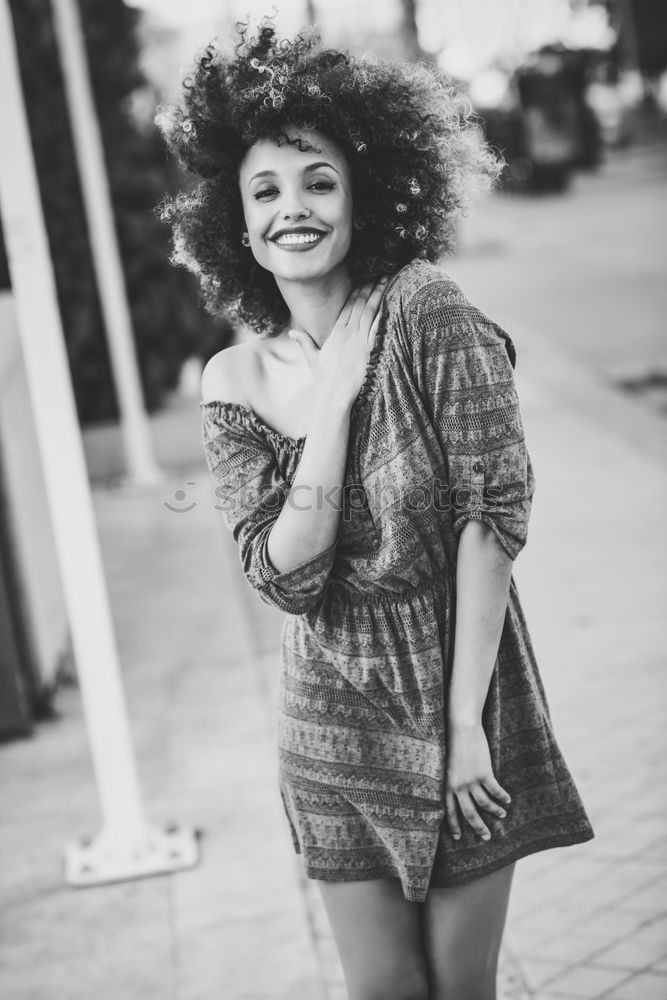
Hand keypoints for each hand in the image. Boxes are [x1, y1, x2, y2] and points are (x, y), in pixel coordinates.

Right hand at [288, 278, 387, 405]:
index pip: (348, 306)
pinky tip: (387, 303)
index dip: (356, 291)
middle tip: (378, 275)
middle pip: (359, 304)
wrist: (335, 391)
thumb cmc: (325, 377)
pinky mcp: (369, 349)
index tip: (364, 281)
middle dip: (369, 287)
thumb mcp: (312, 358)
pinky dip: (381, 314)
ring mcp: (359, 340)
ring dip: (377, 294)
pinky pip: (376, 327)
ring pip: (369, 311)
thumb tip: (291, 333)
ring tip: (384, 281)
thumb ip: (304, 342)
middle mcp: (347, 333)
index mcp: (336, 332)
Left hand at [445, 719, 510, 841]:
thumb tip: (459, 792)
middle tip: (487, 837)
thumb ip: (452, 780)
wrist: (461, 728)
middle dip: (479, 828)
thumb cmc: (453, 743)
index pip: (449, 811)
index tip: (459, 838)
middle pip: (469, 813)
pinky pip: (495, 791)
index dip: (454, 826)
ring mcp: (471, 780)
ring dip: (495, 811)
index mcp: (447, 785)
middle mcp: (458, 786)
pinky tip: (507, 800)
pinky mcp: (484, 773)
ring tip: (502, 815)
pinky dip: (502, 797)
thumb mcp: (447, 765)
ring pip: (485, 804)